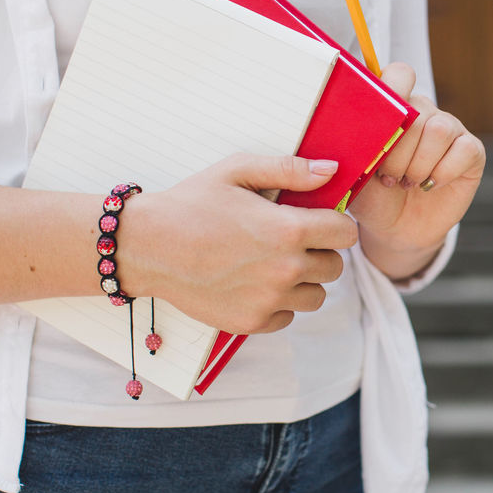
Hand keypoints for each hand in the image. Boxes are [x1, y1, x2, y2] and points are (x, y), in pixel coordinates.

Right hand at [124, 154, 358, 333]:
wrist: (147, 246)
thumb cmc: (191, 203)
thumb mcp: (237, 171)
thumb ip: (290, 169)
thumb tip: (332, 170)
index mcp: (288, 230)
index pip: (345, 233)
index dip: (335, 224)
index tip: (317, 220)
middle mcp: (285, 270)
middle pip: (335, 267)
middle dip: (320, 251)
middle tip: (290, 241)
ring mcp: (269, 300)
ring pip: (317, 296)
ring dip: (304, 280)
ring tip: (273, 263)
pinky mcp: (251, 322)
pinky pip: (288, 316)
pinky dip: (279, 303)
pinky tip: (255, 283)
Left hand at [346, 62, 486, 279]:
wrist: (396, 228)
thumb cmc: (372, 196)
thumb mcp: (353, 171)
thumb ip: (350, 145)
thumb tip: (344, 125)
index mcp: (394, 107)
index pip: (400, 75)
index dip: (392, 89)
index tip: (377, 122)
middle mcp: (424, 111)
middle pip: (417, 111)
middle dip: (398, 152)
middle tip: (387, 177)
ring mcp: (450, 129)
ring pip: (439, 129)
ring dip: (419, 163)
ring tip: (407, 182)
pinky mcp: (471, 151)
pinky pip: (463, 149)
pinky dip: (443, 172)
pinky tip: (430, 185)